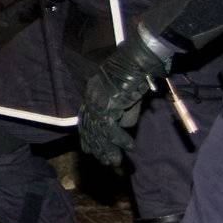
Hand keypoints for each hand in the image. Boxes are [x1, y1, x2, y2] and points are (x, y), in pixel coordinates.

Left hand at [78, 27, 172, 166]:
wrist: (137, 61)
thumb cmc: (135, 74)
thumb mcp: (128, 97)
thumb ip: (125, 113)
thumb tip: (124, 128)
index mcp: (92, 93)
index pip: (86, 119)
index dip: (88, 135)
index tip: (89, 149)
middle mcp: (91, 98)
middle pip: (90, 128)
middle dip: (97, 146)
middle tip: (104, 161)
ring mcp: (97, 102)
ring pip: (99, 132)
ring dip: (108, 148)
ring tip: (115, 161)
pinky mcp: (107, 105)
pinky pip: (111, 128)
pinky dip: (120, 139)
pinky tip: (129, 147)